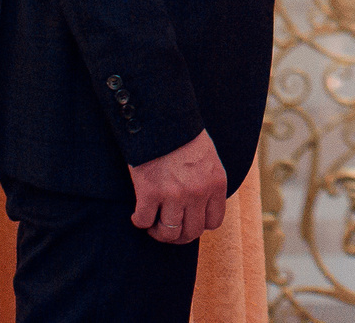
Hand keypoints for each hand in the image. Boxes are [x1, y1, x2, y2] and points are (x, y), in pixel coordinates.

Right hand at [129, 129, 226, 243]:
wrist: (162, 119)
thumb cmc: (183, 136)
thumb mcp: (208, 159)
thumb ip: (207, 183)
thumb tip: (199, 209)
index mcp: (216, 183)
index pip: (213, 222)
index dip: (198, 225)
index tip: (188, 221)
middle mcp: (198, 192)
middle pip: (191, 232)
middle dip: (178, 235)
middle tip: (167, 228)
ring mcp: (174, 195)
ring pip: (168, 233)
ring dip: (158, 232)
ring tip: (152, 224)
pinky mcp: (150, 193)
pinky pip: (144, 221)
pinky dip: (139, 221)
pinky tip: (138, 213)